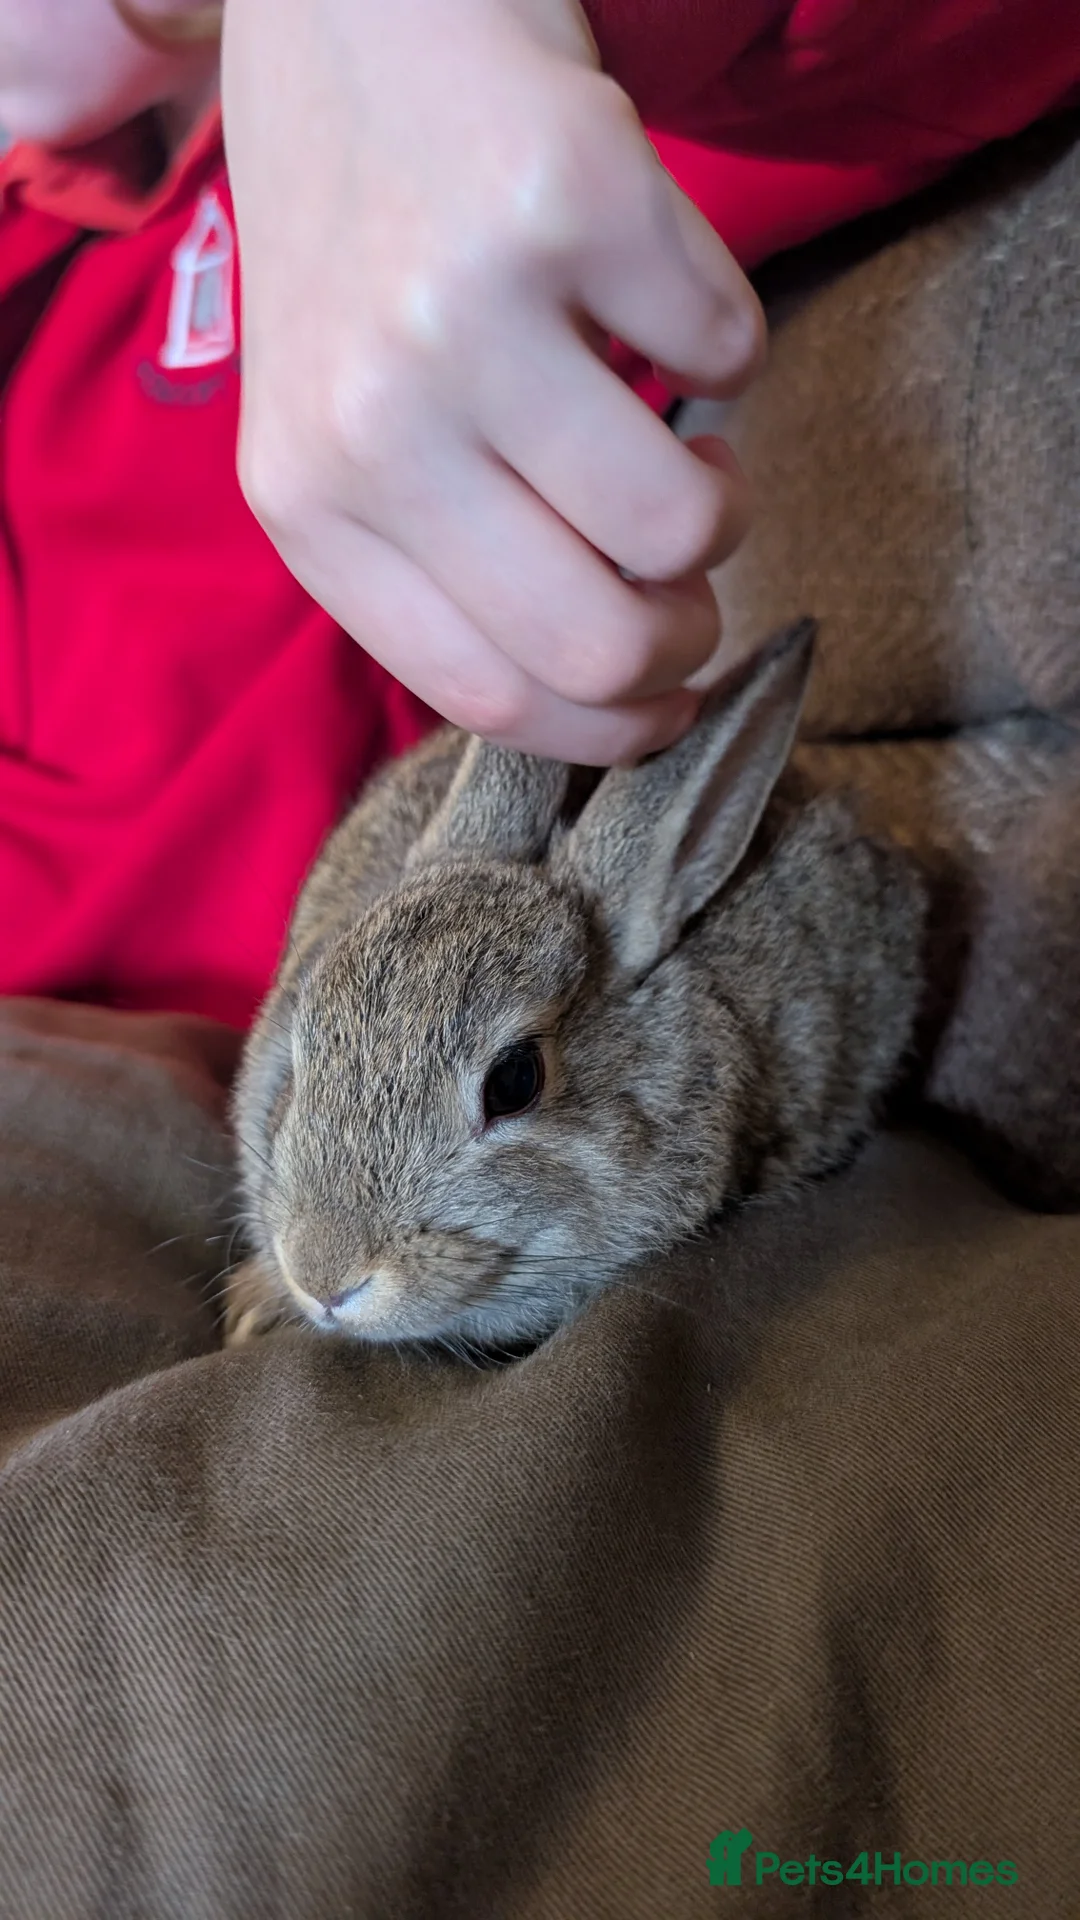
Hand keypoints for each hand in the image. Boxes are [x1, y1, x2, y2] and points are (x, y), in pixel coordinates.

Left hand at [222, 0, 763, 761]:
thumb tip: (607, 694)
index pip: (490, 696)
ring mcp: (461, 307)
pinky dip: (721, 338)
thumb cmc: (370, 252)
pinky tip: (647, 296)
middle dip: (690, 636)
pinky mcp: (565, 195)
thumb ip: (434, 564)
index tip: (668, 706)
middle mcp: (369, 421)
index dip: (614, 731)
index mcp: (309, 505)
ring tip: (676, 435)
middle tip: (690, 576)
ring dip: (721, 493)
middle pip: (604, 643)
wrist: (352, 13)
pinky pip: (730, 353)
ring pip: (684, 522)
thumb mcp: (346, 431)